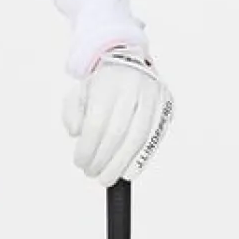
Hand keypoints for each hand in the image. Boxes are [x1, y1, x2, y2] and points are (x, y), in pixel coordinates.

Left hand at [62, 48, 173, 186]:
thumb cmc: (103, 84)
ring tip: (108, 177)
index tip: (80, 162)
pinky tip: (128, 171)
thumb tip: (77, 134)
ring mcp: (152, 97)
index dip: (88, 147)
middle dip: (103, 159)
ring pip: (138, 138)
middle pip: (117, 133)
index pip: (96, 122)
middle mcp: (132, 87)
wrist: (130, 60)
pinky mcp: (166, 106)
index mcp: (107, 82)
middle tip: (93, 174)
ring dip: (121, 163)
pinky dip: (141, 159)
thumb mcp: (79, 92)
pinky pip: (154, 138)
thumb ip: (71, 113)